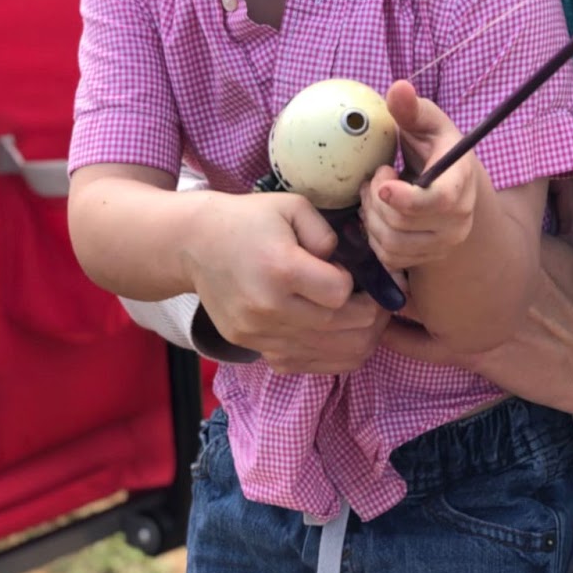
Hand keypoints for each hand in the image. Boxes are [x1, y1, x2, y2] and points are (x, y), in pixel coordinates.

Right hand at [185, 191, 389, 373]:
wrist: (194, 244)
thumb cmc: (248, 220)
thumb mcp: (291, 206)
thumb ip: (327, 233)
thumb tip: (345, 267)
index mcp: (280, 268)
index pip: (341, 292)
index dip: (356, 282)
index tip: (350, 271)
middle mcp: (268, 308)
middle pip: (341, 327)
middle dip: (371, 315)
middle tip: (378, 301)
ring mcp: (259, 334)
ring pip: (330, 354)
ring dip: (359, 340)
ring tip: (367, 321)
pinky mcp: (253, 347)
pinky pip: (306, 366)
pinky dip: (332, 357)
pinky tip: (340, 336)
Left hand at [358, 80, 479, 271]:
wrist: (448, 184)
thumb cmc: (434, 147)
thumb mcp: (426, 123)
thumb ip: (411, 109)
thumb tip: (398, 88)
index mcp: (461, 182)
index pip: (441, 200)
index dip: (408, 199)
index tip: (382, 186)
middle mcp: (458, 220)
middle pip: (402, 223)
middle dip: (375, 198)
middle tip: (374, 177)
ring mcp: (444, 244)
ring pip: (391, 244)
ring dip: (370, 218)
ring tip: (373, 196)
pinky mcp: (427, 259)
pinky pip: (389, 259)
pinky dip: (374, 238)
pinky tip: (378, 216)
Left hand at [381, 174, 572, 418]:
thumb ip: (567, 200)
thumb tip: (563, 168)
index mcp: (496, 251)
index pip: (445, 221)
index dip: (421, 207)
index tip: (407, 191)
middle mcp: (475, 285)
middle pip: (416, 254)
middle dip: (398, 238)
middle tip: (383, 227)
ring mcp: (466, 322)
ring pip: (407, 297)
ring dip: (393, 282)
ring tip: (379, 269)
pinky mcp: (464, 354)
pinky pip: (416, 345)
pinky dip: (396, 333)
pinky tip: (382, 322)